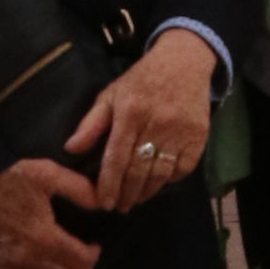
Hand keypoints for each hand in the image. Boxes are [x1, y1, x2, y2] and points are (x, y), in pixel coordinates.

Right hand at [0, 157, 101, 268]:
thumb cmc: (8, 178)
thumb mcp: (47, 173)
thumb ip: (78, 189)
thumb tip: (102, 202)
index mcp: (45, 237)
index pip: (79, 260)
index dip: (92, 256)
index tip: (95, 246)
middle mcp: (30, 258)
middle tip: (86, 260)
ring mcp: (11, 265)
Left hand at [66, 29, 217, 215]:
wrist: (184, 62)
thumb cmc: (142, 80)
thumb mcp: (111, 94)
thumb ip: (91, 123)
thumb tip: (70, 149)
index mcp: (130, 112)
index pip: (116, 157)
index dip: (109, 184)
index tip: (104, 203)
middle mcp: (156, 123)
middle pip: (138, 170)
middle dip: (127, 194)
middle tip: (119, 207)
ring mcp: (180, 131)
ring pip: (160, 173)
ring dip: (146, 192)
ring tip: (135, 200)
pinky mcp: (199, 136)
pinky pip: (183, 168)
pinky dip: (170, 179)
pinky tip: (159, 183)